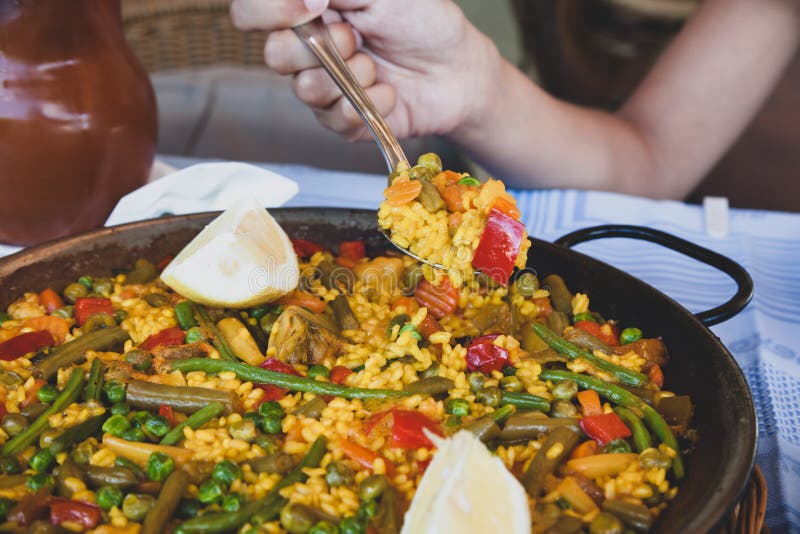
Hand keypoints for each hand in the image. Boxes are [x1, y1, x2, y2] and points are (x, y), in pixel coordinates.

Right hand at [230, 0, 500, 140]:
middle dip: (320, 47)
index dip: (268, 11)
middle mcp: (307, 49)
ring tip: (377, 67)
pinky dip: (370, 103)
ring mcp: (323, 87)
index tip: (312, 7)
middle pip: (274, 55)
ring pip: (305, 89)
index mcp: (309, 11)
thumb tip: (303, 1)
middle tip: (356, 37)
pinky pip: (337, 117)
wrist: (457, 69)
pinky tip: (389, 92)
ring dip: (350, 76)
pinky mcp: (342, 121)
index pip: (251, 11)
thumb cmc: (422, 22)